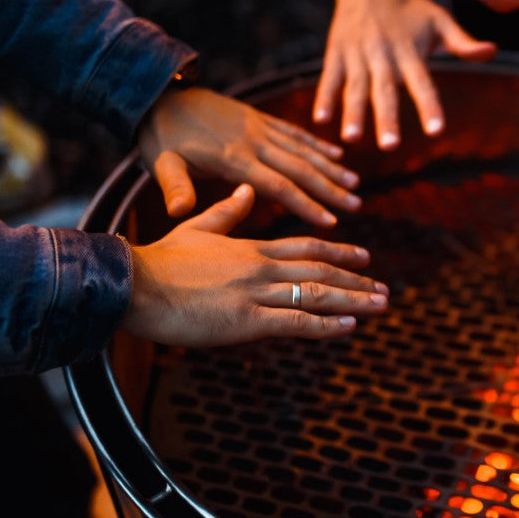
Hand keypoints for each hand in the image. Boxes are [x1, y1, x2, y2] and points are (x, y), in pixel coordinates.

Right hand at [121, 184, 388, 345]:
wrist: (133, 285)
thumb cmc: (160, 261)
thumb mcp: (197, 227)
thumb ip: (228, 212)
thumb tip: (250, 190)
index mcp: (252, 248)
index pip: (307, 248)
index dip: (340, 252)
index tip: (365, 258)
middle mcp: (261, 267)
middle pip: (321, 271)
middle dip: (356, 281)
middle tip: (384, 289)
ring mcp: (256, 294)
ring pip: (316, 294)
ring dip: (353, 300)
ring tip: (379, 305)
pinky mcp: (246, 321)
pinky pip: (295, 322)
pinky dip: (326, 325)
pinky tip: (349, 327)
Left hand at [137, 86, 359, 226]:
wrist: (160, 93)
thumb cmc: (160, 136)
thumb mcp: (161, 163)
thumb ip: (175, 188)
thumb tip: (179, 214)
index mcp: (233, 158)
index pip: (278, 186)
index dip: (306, 204)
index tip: (330, 222)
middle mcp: (254, 141)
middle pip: (300, 168)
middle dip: (330, 189)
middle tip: (357, 206)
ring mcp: (259, 127)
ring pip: (303, 150)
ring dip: (331, 168)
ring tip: (355, 184)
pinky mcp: (259, 118)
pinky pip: (294, 132)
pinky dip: (317, 144)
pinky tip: (337, 155)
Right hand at [319, 0, 496, 149]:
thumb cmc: (411, 7)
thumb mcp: (440, 20)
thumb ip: (463, 42)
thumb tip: (493, 52)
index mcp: (410, 50)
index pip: (422, 83)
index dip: (429, 107)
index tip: (436, 132)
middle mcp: (383, 53)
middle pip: (386, 90)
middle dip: (386, 118)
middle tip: (390, 146)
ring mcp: (357, 54)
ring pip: (355, 87)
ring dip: (353, 113)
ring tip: (352, 138)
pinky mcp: (336, 52)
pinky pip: (329, 78)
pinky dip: (324, 97)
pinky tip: (320, 120)